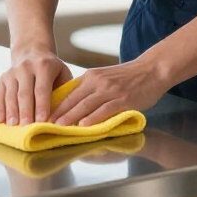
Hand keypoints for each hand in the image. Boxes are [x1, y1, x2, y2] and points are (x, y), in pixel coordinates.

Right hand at [0, 51, 72, 125]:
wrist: (32, 51)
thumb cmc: (52, 69)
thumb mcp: (62, 74)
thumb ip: (64, 91)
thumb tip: (68, 114)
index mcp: (44, 66)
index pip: (42, 89)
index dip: (41, 106)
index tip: (42, 121)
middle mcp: (26, 67)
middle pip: (25, 93)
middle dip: (26, 112)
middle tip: (26, 128)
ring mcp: (12, 72)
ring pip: (11, 95)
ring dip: (12, 112)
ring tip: (13, 126)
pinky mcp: (3, 78)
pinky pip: (0, 94)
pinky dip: (0, 108)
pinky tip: (0, 120)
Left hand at [48, 57, 167, 126]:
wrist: (152, 69)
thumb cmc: (128, 77)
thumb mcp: (105, 77)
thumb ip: (90, 89)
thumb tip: (73, 105)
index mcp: (91, 76)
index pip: (69, 93)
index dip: (56, 106)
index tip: (44, 116)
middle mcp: (97, 82)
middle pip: (73, 100)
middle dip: (58, 114)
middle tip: (45, 124)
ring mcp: (110, 90)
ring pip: (85, 105)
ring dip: (71, 117)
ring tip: (59, 127)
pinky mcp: (123, 99)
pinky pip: (104, 110)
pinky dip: (93, 118)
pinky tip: (84, 125)